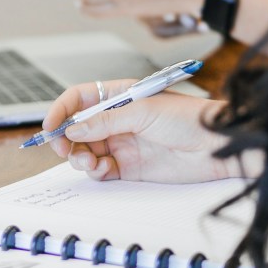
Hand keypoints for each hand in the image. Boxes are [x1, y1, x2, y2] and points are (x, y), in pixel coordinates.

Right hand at [44, 79, 238, 182]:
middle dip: (65, 139)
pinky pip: (100, 169)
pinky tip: (101, 169)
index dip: (61, 110)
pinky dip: (94, 171)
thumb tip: (73, 129)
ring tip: (88, 161)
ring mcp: (121, 143)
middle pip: (77, 128)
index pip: (79, 99)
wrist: (218, 146)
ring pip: (85, 150)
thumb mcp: (142, 112)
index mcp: (118, 96)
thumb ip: (105, 122)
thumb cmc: (189, 118)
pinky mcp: (128, 167)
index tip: (49, 126)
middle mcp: (116, 119)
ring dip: (79, 157)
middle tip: (63, 149)